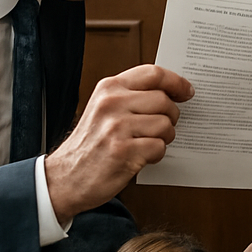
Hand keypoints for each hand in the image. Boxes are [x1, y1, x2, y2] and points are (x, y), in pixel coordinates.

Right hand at [45, 65, 193, 221]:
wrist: (64, 178)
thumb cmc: (90, 144)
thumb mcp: (104, 108)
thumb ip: (132, 96)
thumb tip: (171, 90)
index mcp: (109, 88)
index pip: (153, 73)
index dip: (176, 82)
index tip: (186, 91)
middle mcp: (112, 104)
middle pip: (164, 101)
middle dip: (170, 117)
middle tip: (159, 128)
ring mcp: (117, 128)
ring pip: (165, 124)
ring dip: (163, 137)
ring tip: (146, 143)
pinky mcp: (123, 151)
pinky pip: (159, 147)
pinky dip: (155, 154)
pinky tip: (140, 156)